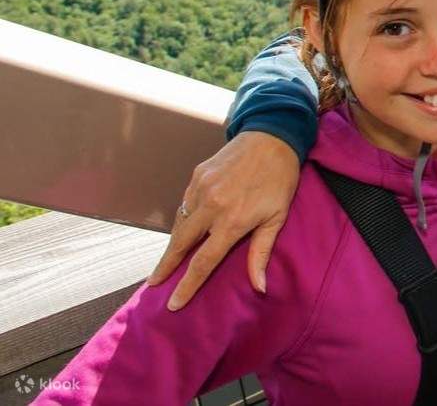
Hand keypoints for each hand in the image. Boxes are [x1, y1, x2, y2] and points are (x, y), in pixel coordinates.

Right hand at [147, 130, 300, 309]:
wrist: (271, 137)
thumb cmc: (279, 180)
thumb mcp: (277, 217)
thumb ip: (261, 253)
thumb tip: (259, 287)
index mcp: (232, 221)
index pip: (203, 262)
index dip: (187, 286)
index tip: (173, 304)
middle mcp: (211, 206)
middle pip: (181, 244)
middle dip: (166, 266)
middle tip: (153, 284)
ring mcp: (201, 189)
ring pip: (180, 223)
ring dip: (173, 243)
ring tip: (167, 261)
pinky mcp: (197, 175)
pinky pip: (185, 203)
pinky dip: (183, 219)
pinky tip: (184, 228)